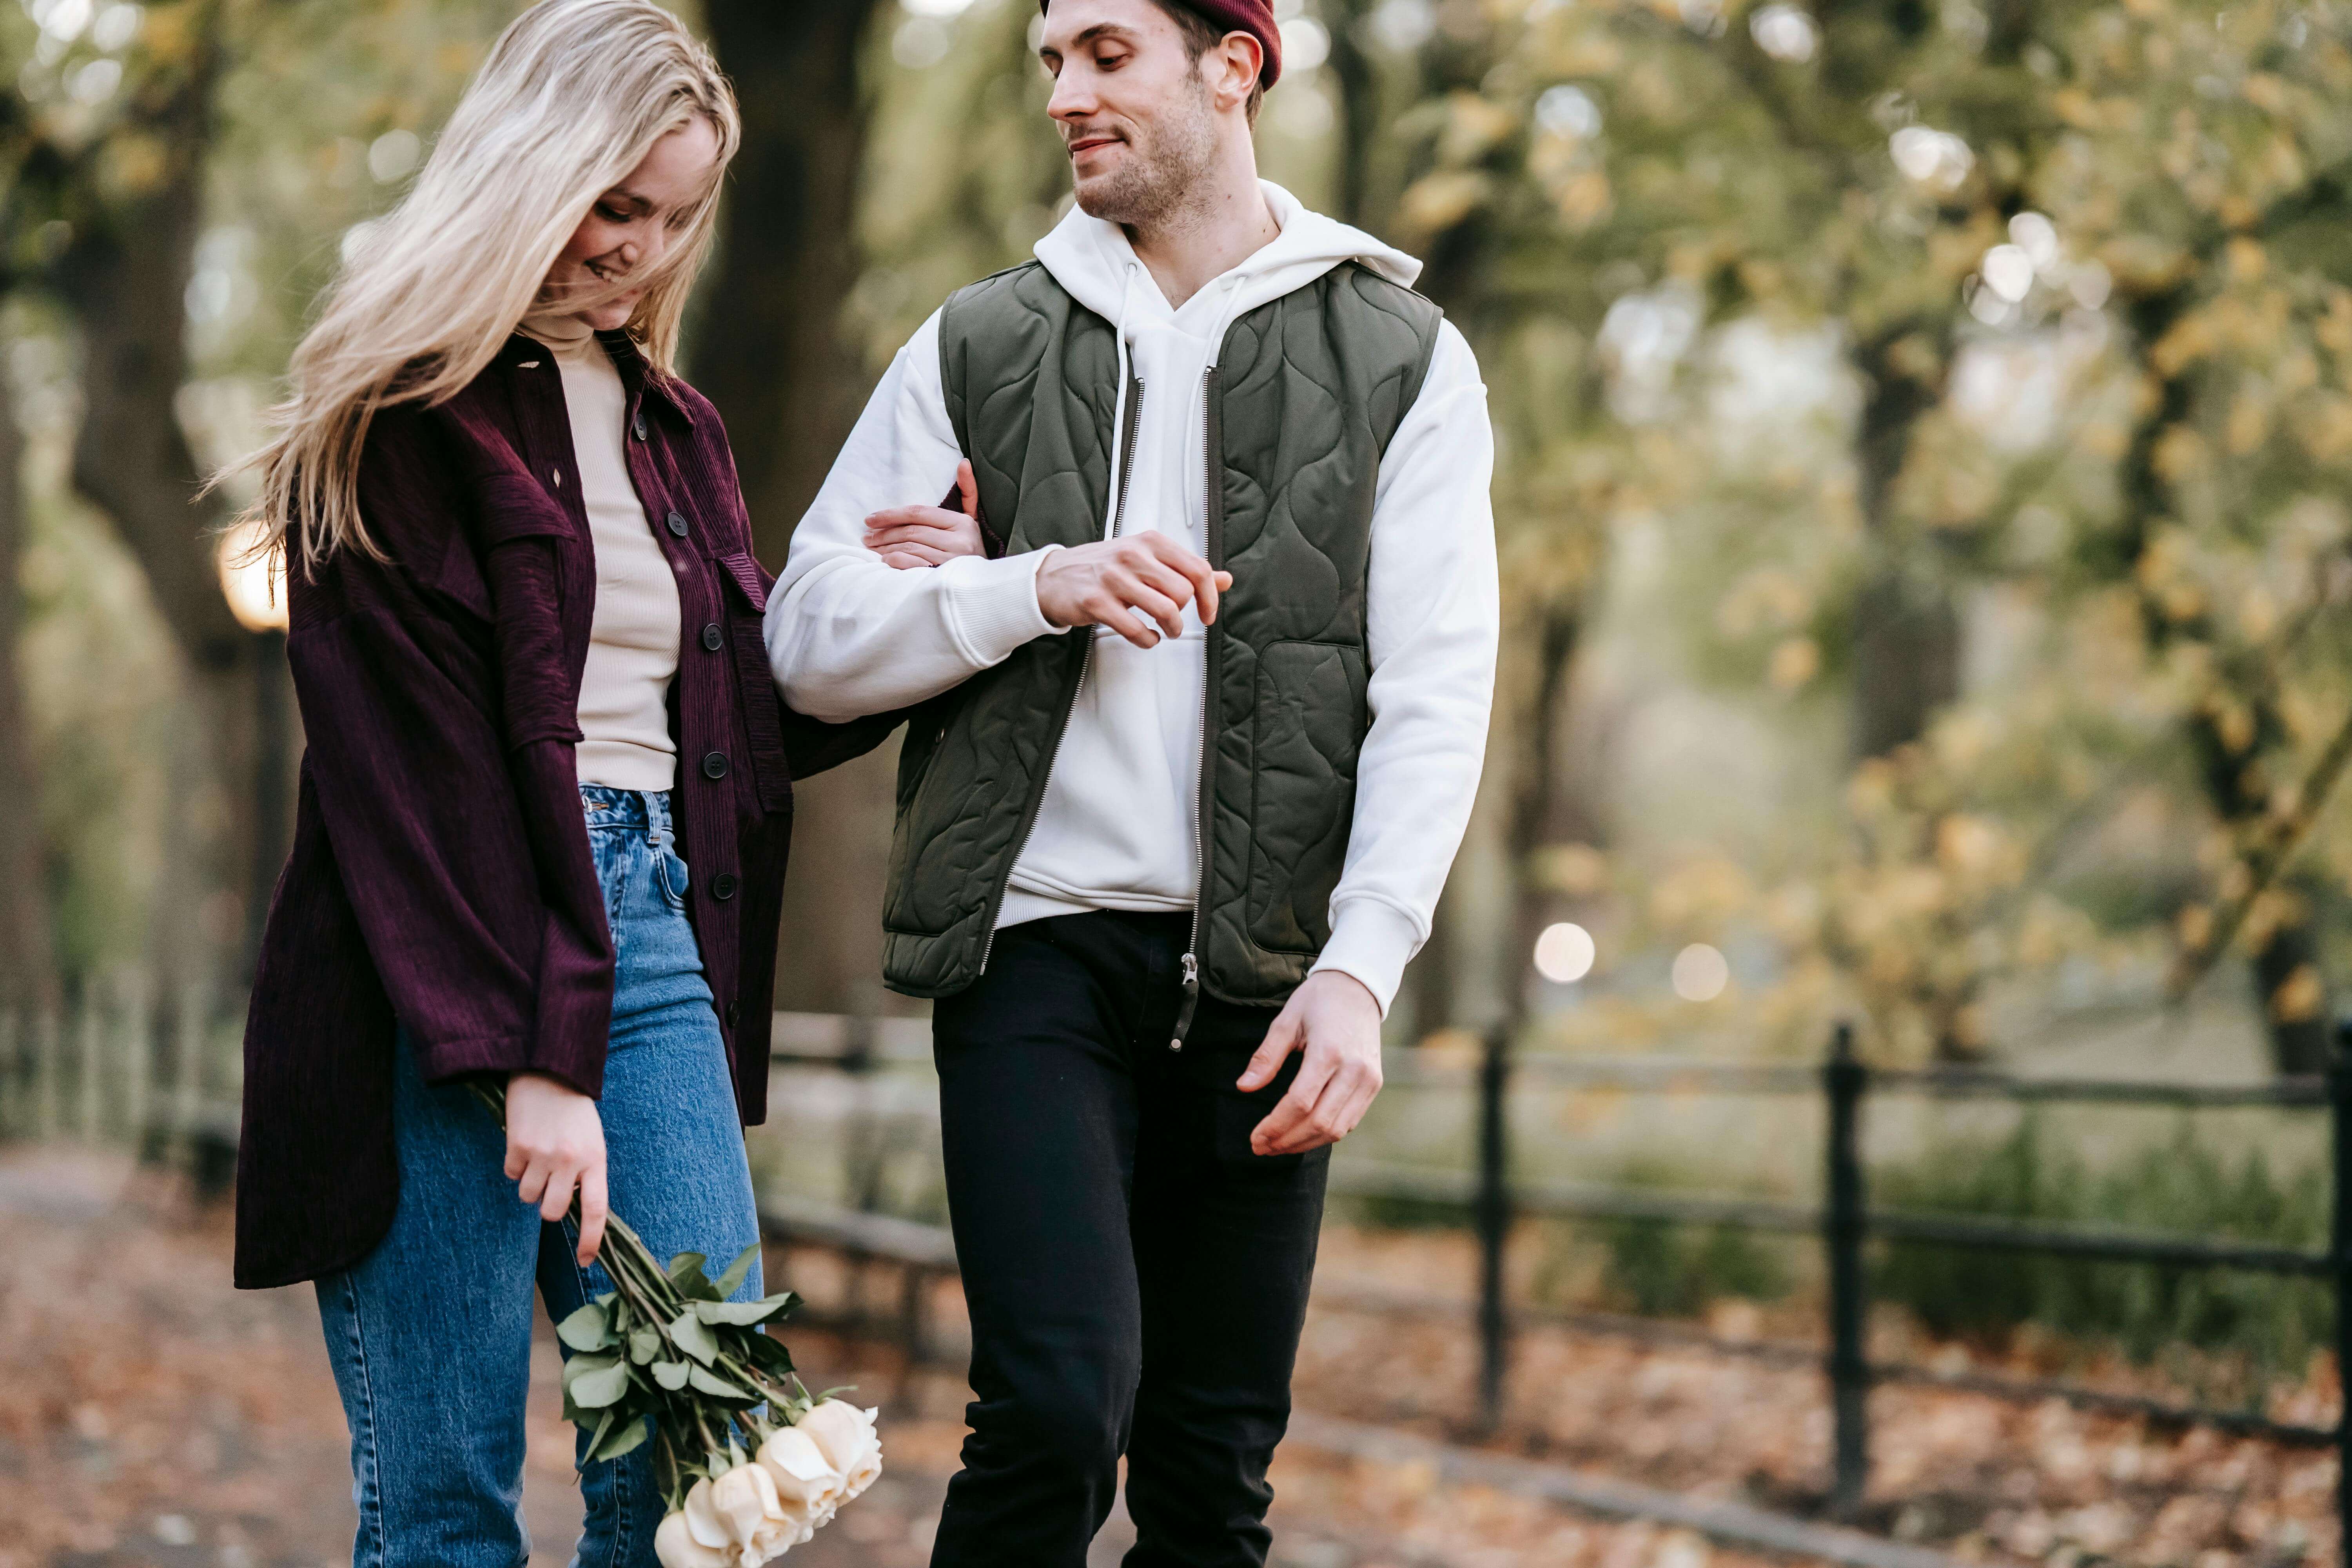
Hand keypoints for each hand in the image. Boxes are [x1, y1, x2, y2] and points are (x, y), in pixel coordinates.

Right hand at [504, 1071, 608, 1264]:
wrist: (549, 1071)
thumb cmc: (574, 1110)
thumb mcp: (591, 1140)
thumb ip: (585, 1172)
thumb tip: (571, 1207)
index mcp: (595, 1159)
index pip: (596, 1209)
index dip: (590, 1239)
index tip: (585, 1260)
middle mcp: (570, 1160)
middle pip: (552, 1211)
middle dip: (547, 1206)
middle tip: (549, 1184)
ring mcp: (543, 1154)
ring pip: (527, 1196)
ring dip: (529, 1183)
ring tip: (537, 1155)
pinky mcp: (518, 1146)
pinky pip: (511, 1174)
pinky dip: (514, 1164)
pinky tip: (524, 1141)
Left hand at [864, 460, 986, 568]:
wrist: (986, 586)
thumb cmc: (973, 549)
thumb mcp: (973, 519)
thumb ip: (968, 492)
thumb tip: (963, 463)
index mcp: (963, 523)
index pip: (919, 513)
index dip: (891, 514)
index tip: (871, 519)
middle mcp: (959, 542)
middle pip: (911, 531)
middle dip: (884, 533)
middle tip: (866, 536)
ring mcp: (951, 562)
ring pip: (909, 548)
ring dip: (885, 548)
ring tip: (872, 549)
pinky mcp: (943, 578)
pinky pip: (912, 566)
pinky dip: (895, 562)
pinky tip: (885, 561)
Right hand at [1034, 533, 1232, 648]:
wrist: (1054, 576)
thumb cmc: (1105, 568)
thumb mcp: (1147, 559)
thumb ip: (1185, 569)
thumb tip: (1225, 579)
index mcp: (1150, 542)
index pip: (1198, 568)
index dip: (1210, 597)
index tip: (1207, 613)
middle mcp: (1133, 555)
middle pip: (1183, 591)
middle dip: (1185, 613)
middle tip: (1175, 620)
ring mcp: (1113, 578)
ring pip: (1165, 610)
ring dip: (1171, 629)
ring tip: (1165, 630)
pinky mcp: (1097, 602)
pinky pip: (1137, 629)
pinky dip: (1148, 640)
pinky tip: (1146, 636)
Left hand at [1239, 971, 1384, 1155]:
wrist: (1358, 987)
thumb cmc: (1318, 1001)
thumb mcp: (1286, 1021)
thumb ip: (1266, 1057)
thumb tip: (1244, 1087)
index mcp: (1329, 1051)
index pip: (1300, 1102)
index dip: (1275, 1126)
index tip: (1255, 1137)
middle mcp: (1354, 1069)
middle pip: (1319, 1122)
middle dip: (1286, 1141)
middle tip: (1261, 1147)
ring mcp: (1368, 1079)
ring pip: (1336, 1129)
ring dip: (1304, 1143)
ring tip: (1278, 1146)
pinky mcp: (1374, 1084)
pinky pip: (1349, 1121)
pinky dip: (1324, 1134)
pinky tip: (1302, 1134)